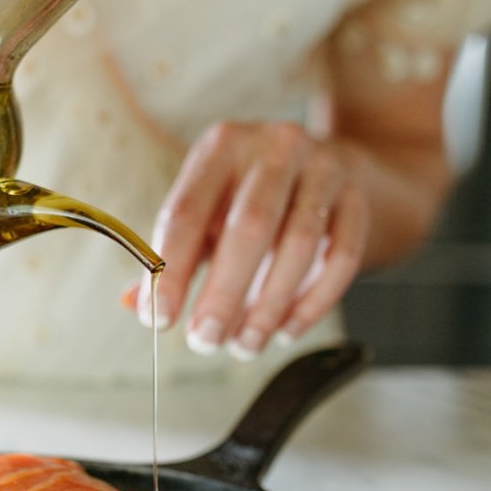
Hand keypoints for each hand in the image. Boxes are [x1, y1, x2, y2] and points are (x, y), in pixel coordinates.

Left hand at [132, 120, 369, 357]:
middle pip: (248, 226)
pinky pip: (342, 257)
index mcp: (222, 146)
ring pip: (298, 244)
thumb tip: (134, 303)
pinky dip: (313, 302)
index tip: (159, 318)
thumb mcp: (207, 211)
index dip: (169, 270)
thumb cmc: (254, 194)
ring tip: (245, 344)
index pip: (187, 210)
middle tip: (205, 340)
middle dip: (223, 293)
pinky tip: (286, 329)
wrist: (330, 165)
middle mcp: (274, 148)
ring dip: (269, 306)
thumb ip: (173, 256)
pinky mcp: (357, 199)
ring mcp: (323, 169)